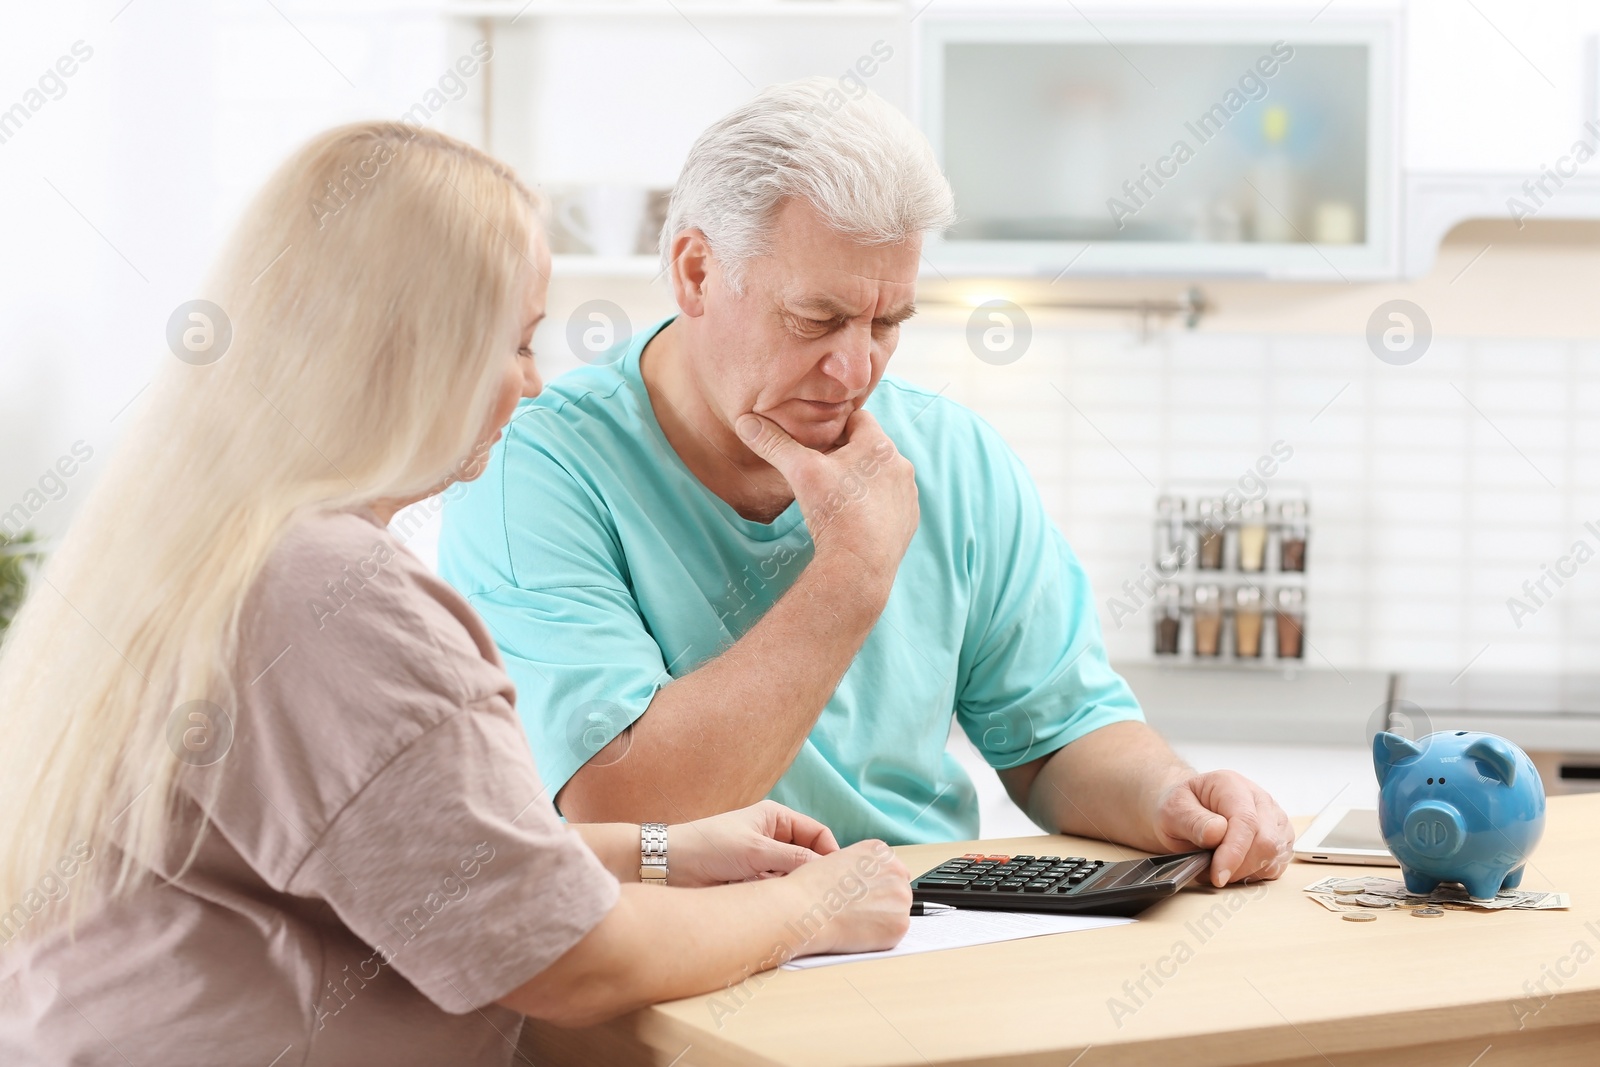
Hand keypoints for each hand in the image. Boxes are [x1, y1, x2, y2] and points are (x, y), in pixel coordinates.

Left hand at [670, 800, 839, 887]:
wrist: (670, 868)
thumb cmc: (709, 847)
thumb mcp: (756, 850)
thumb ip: (794, 858)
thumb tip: (828, 869)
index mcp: (776, 818)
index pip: (817, 833)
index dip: (830, 853)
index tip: (837, 877)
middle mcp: (773, 838)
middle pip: (808, 856)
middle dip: (814, 874)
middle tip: (825, 895)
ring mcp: (763, 861)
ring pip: (793, 876)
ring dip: (794, 888)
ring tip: (798, 902)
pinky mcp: (753, 881)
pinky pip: (777, 890)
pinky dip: (780, 898)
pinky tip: (779, 907)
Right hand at [736, 409, 918, 594]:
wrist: (859, 565)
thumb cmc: (834, 512)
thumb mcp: (800, 472)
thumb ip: (775, 444)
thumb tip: (746, 422)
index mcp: (879, 446)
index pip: (858, 418)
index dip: (836, 426)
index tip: (819, 440)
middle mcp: (901, 466)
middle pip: (870, 448)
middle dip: (848, 454)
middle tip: (823, 469)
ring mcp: (908, 495)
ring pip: (882, 476)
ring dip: (864, 480)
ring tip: (838, 496)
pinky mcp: (909, 520)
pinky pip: (890, 503)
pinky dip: (874, 506)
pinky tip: (854, 518)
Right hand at [784, 839, 911, 957]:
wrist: (804, 909)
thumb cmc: (811, 887)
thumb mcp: (838, 859)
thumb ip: (860, 868)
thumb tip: (867, 884)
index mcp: (880, 851)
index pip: (890, 869)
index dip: (874, 885)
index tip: (862, 894)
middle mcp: (896, 870)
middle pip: (898, 889)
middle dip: (882, 901)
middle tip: (858, 910)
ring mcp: (901, 898)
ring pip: (897, 911)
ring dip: (882, 918)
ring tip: (855, 920)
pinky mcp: (900, 925)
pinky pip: (895, 932)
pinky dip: (880, 936)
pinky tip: (859, 931)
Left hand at [1149, 770, 1294, 886]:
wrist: (1187, 810)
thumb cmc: (1181, 808)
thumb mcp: (1173, 811)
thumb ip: (1193, 821)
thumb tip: (1217, 833)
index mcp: (1232, 785)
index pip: (1246, 821)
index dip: (1234, 852)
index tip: (1218, 875)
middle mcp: (1259, 799)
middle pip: (1267, 842)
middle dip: (1238, 867)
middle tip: (1211, 872)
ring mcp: (1273, 819)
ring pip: (1274, 856)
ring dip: (1245, 872)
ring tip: (1218, 866)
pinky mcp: (1280, 839)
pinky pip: (1276, 865)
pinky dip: (1255, 874)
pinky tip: (1234, 867)